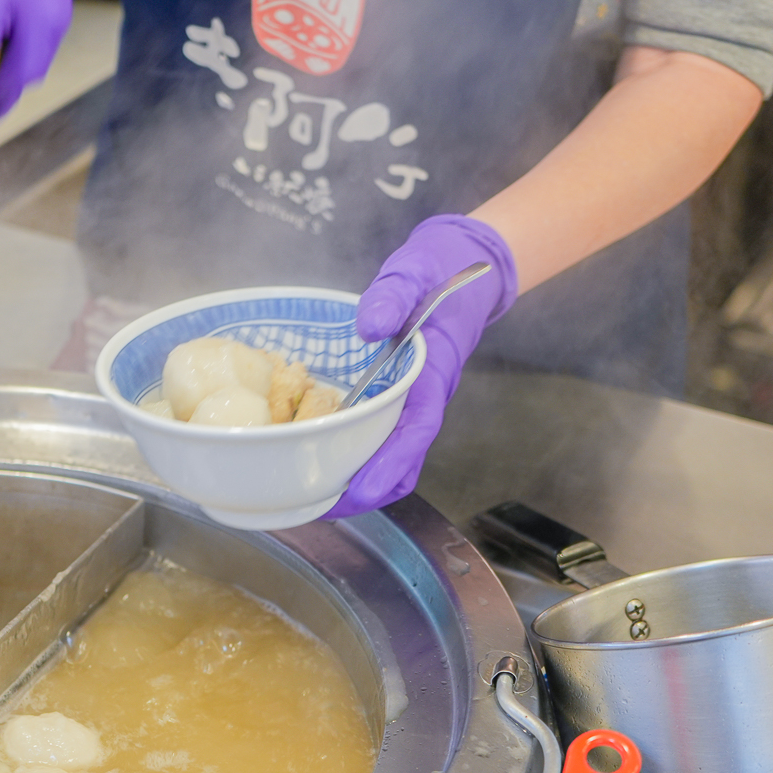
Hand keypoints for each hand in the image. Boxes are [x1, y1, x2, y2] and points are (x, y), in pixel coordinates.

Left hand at [324, 215, 517, 518]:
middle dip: (365, 491)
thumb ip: (392, 295)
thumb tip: (370, 325)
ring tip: (312, 494)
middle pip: (402, 462)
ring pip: (393, 459)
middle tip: (316, 505)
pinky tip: (320, 457)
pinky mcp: (398, 400)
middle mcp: (423, 398)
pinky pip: (381, 440)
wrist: (460, 266)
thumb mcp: (413, 272)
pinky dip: (355, 457)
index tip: (361, 491)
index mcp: (431, 375)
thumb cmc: (436, 272)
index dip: (389, 466)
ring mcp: (412, 403)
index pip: (416, 432)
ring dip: (359, 482)